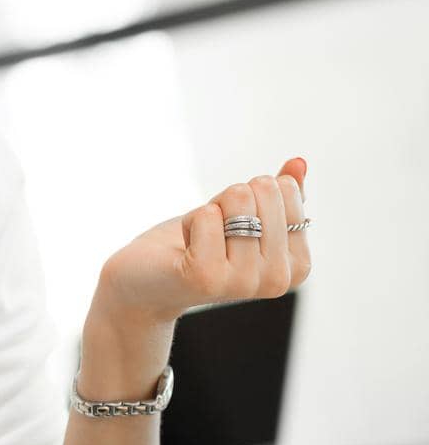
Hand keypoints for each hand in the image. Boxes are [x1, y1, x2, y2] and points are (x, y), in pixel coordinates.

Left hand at [93, 157, 311, 328]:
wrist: (145, 279)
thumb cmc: (195, 245)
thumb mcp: (240, 216)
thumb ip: (276, 195)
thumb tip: (299, 163)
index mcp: (297, 265)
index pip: (287, 191)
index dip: (250, 194)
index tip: (233, 223)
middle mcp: (278, 280)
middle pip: (264, 191)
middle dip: (229, 198)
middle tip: (212, 231)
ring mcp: (244, 282)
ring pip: (238, 200)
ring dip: (208, 210)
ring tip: (197, 239)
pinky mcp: (208, 277)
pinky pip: (207, 216)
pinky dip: (190, 220)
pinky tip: (184, 247)